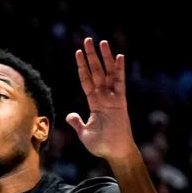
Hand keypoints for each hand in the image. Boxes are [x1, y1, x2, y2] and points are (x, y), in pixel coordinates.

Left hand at [66, 39, 136, 163]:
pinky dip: (119, 70)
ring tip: (101, 42)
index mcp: (94, 102)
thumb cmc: (101, 144)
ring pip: (108, 73)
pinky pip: (120, 83)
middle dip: (92, 56)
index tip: (77, 53)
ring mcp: (113, 98)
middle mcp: (104, 97)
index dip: (82, 67)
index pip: (86, 80)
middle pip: (96, 72)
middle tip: (88, 40)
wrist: (115, 152)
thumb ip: (77, 122)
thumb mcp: (84, 132)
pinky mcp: (121, 101)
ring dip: (105, 58)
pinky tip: (118, 56)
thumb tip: (70, 115)